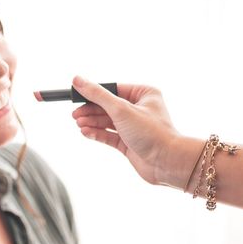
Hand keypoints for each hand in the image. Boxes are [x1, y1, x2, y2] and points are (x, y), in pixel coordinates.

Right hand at [71, 76, 189, 186]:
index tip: (76, 95)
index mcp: (144, 94)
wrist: (167, 163)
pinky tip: (86, 132)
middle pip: (108, 106)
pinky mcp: (129, 143)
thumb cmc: (152, 132)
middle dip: (91, 110)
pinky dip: (97, 133)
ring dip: (92, 122)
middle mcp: (139, 108)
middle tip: (75, 114)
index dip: (94, 93)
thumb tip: (78, 80)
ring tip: (79, 124)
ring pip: (107, 121)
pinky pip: (109, 135)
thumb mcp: (121, 109)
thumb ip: (97, 95)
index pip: (113, 89)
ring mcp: (134, 127)